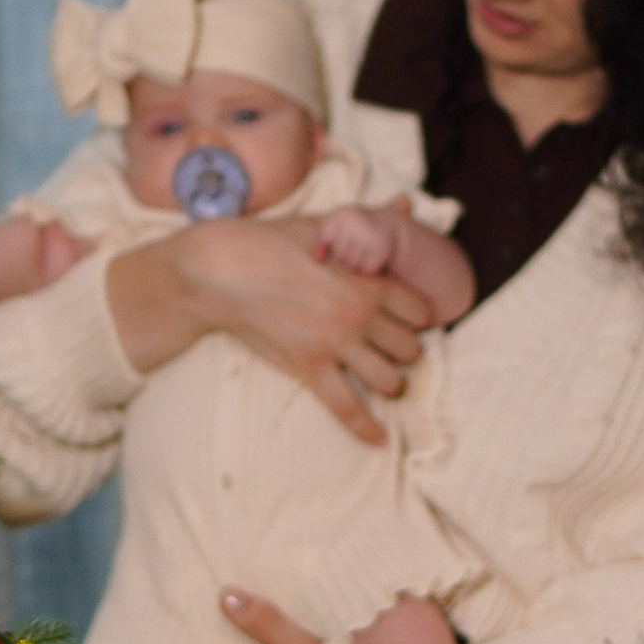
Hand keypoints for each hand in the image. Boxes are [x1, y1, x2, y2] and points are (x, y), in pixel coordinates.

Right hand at [110, 219, 432, 445]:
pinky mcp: (309, 367)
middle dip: (405, 350)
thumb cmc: (271, 242)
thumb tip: (404, 203)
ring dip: (390, 382)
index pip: (421, 311)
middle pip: (411, 348)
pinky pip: (347, 407)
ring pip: (390, 380)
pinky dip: (365, 428)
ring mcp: (335, 344)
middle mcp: (360, 315)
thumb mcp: (325, 226)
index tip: (407, 319)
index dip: (417, 317)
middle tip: (390, 348)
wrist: (222, 269)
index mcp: (368, 280)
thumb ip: (370, 223)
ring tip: (381, 377)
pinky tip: (379, 440)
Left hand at [313, 206, 394, 275]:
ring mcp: (370, 236)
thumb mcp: (335, 226)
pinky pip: (366, 270)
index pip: (324, 239)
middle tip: (354, 244)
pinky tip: (372, 256)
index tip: (340, 236)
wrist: (388, 223)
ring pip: (351, 266)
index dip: (330, 244)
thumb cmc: (353, 227)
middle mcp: (356, 222)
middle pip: (338, 256)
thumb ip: (320, 241)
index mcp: (342, 214)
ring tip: (363, 251)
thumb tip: (318, 259)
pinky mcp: (381, 250)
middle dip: (344, 257)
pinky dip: (368, 268)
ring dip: (356, 264)